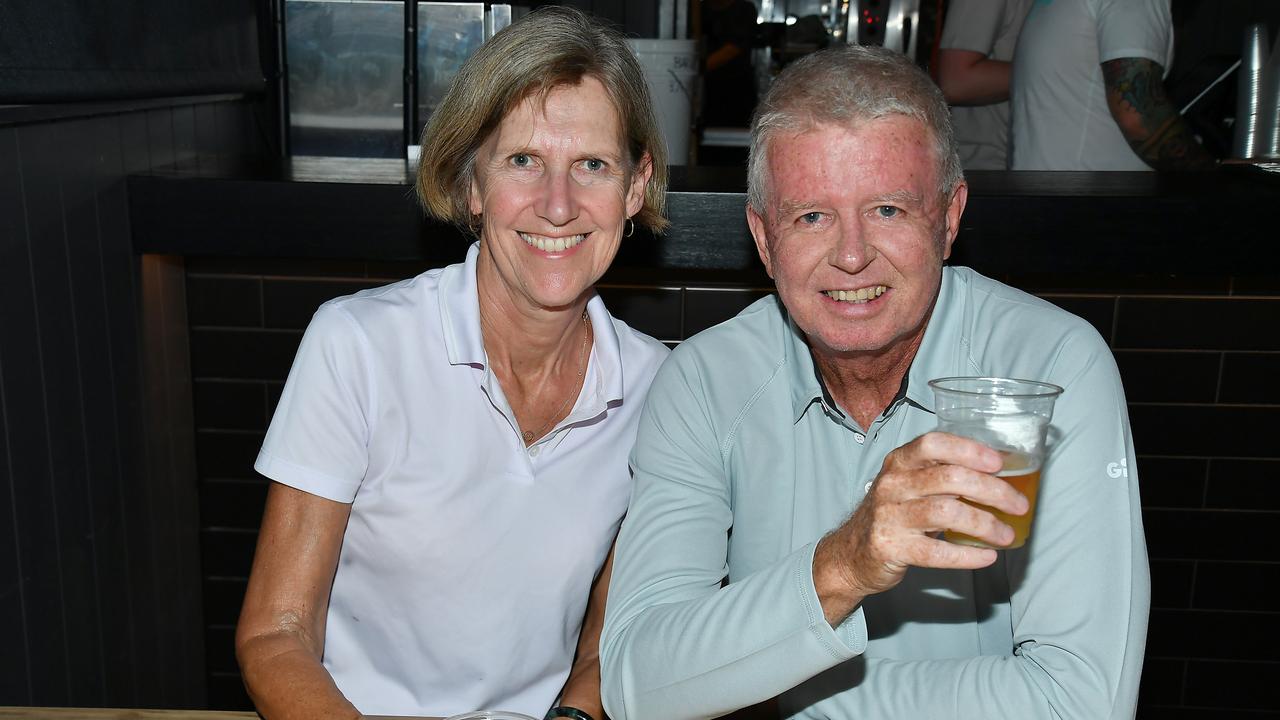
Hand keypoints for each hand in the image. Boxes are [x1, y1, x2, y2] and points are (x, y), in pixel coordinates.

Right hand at [813, 432, 1027, 624]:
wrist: (852, 552)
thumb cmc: (893, 514)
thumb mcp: (909, 484)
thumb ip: (942, 475)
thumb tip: (999, 475)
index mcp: (899, 462)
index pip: (933, 444)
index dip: (968, 450)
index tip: (999, 462)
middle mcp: (892, 485)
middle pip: (949, 478)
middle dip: (992, 490)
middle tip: (1018, 504)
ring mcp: (890, 516)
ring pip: (946, 513)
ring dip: (985, 524)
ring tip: (1006, 535)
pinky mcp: (891, 547)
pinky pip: (937, 552)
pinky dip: (967, 555)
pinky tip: (986, 556)